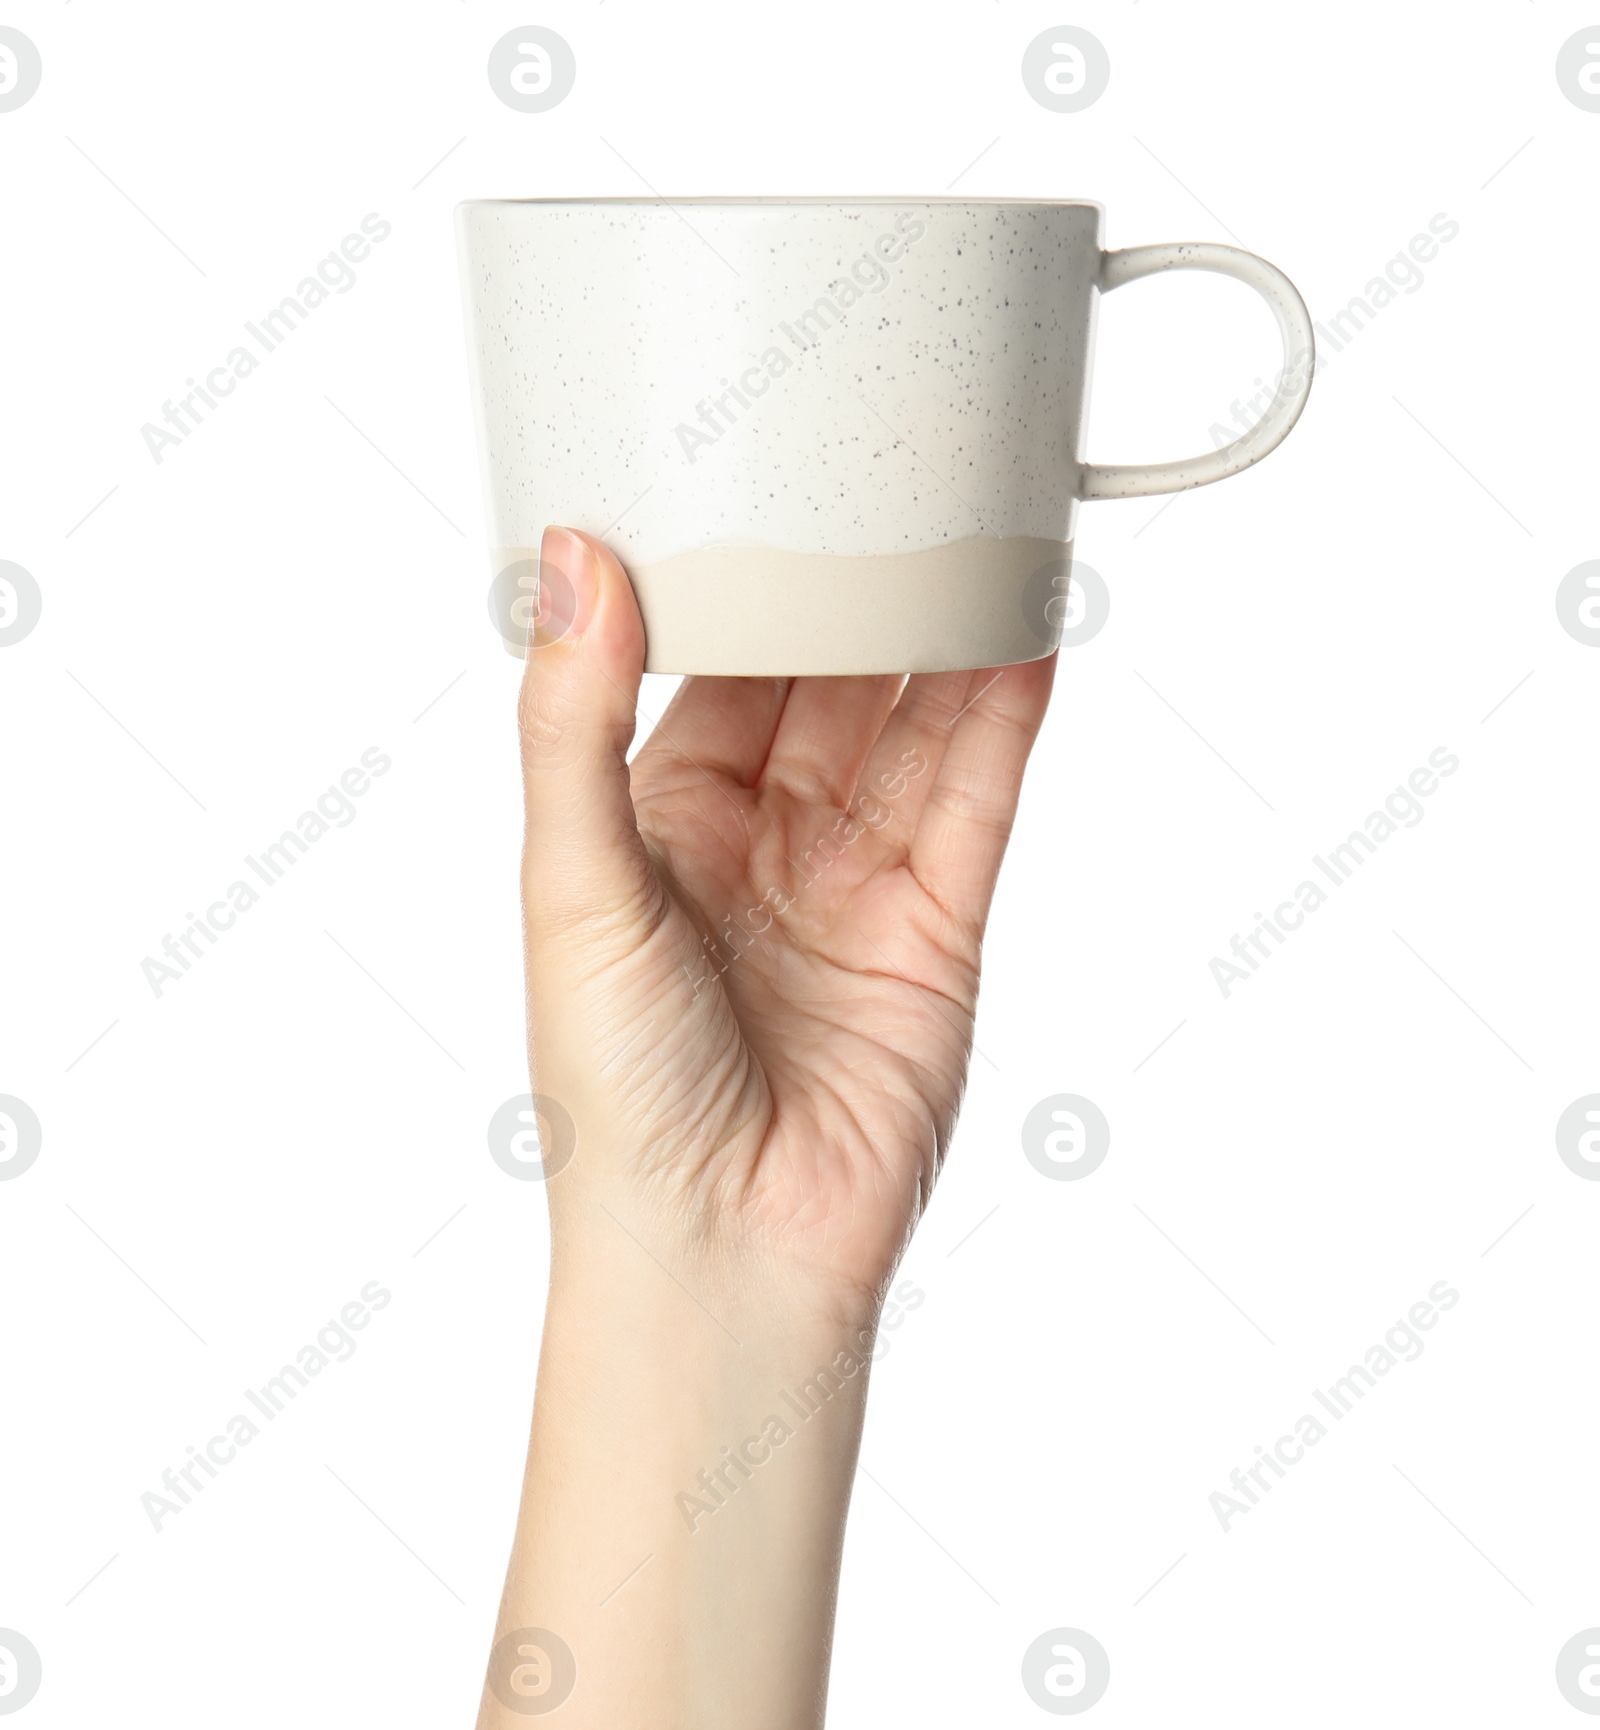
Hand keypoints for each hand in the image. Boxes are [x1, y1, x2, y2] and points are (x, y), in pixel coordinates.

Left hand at [520, 525, 1056, 1316]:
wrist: (724, 1254)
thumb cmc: (618, 1098)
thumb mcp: (574, 886)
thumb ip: (575, 720)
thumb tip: (569, 562)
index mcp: (655, 823)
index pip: (714, 669)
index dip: (747, 578)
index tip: (770, 475)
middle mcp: (761, 843)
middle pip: (827, 683)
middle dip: (863, 588)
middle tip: (899, 476)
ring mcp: (857, 882)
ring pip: (914, 725)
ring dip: (947, 633)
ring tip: (982, 523)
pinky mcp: (939, 926)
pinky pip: (976, 795)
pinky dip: (1003, 712)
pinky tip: (1023, 630)